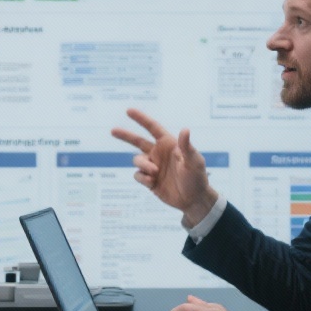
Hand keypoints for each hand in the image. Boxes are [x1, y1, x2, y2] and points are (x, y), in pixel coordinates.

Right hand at [111, 108, 217, 226]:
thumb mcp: (194, 162)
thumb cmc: (197, 178)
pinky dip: (143, 178)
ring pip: (138, 161)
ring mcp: (153, 167)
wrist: (193, 200)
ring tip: (154, 172)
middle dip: (125, 136)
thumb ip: (187, 147)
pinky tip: (152, 182)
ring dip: (143, 165)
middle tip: (113, 130)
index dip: (141, 118)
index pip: (153, 128)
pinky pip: (138, 175)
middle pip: (138, 141)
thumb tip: (185, 129)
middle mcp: (159, 153)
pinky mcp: (149, 180)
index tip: (129, 111)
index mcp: (169, 144)